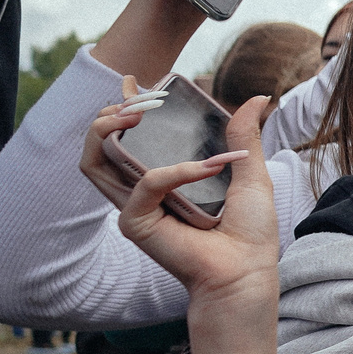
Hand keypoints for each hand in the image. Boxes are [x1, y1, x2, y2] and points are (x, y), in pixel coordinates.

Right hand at [81, 85, 279, 312]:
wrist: (248, 269)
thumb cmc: (249, 230)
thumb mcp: (249, 171)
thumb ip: (243, 136)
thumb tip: (257, 97)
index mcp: (162, 178)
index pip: (125, 137)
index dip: (121, 109)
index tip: (138, 84)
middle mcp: (141, 191)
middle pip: (99, 145)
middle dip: (109, 114)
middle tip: (139, 98)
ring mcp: (134, 206)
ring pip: (95, 161)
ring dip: (109, 129)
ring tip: (138, 112)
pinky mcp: (136, 222)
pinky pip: (148, 184)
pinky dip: (178, 172)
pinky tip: (209, 168)